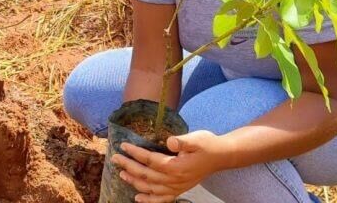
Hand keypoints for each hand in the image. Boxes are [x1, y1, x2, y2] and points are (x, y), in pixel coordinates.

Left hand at [111, 130, 230, 202]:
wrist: (221, 157)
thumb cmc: (207, 145)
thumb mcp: (196, 138)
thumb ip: (182, 141)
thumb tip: (169, 141)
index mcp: (176, 166)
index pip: (150, 160)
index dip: (135, 153)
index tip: (123, 146)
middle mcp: (174, 180)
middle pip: (146, 175)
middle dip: (129, 166)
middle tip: (115, 158)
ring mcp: (176, 187)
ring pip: (150, 188)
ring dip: (134, 182)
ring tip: (122, 173)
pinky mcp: (179, 190)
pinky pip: (161, 199)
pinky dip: (148, 200)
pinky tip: (138, 198)